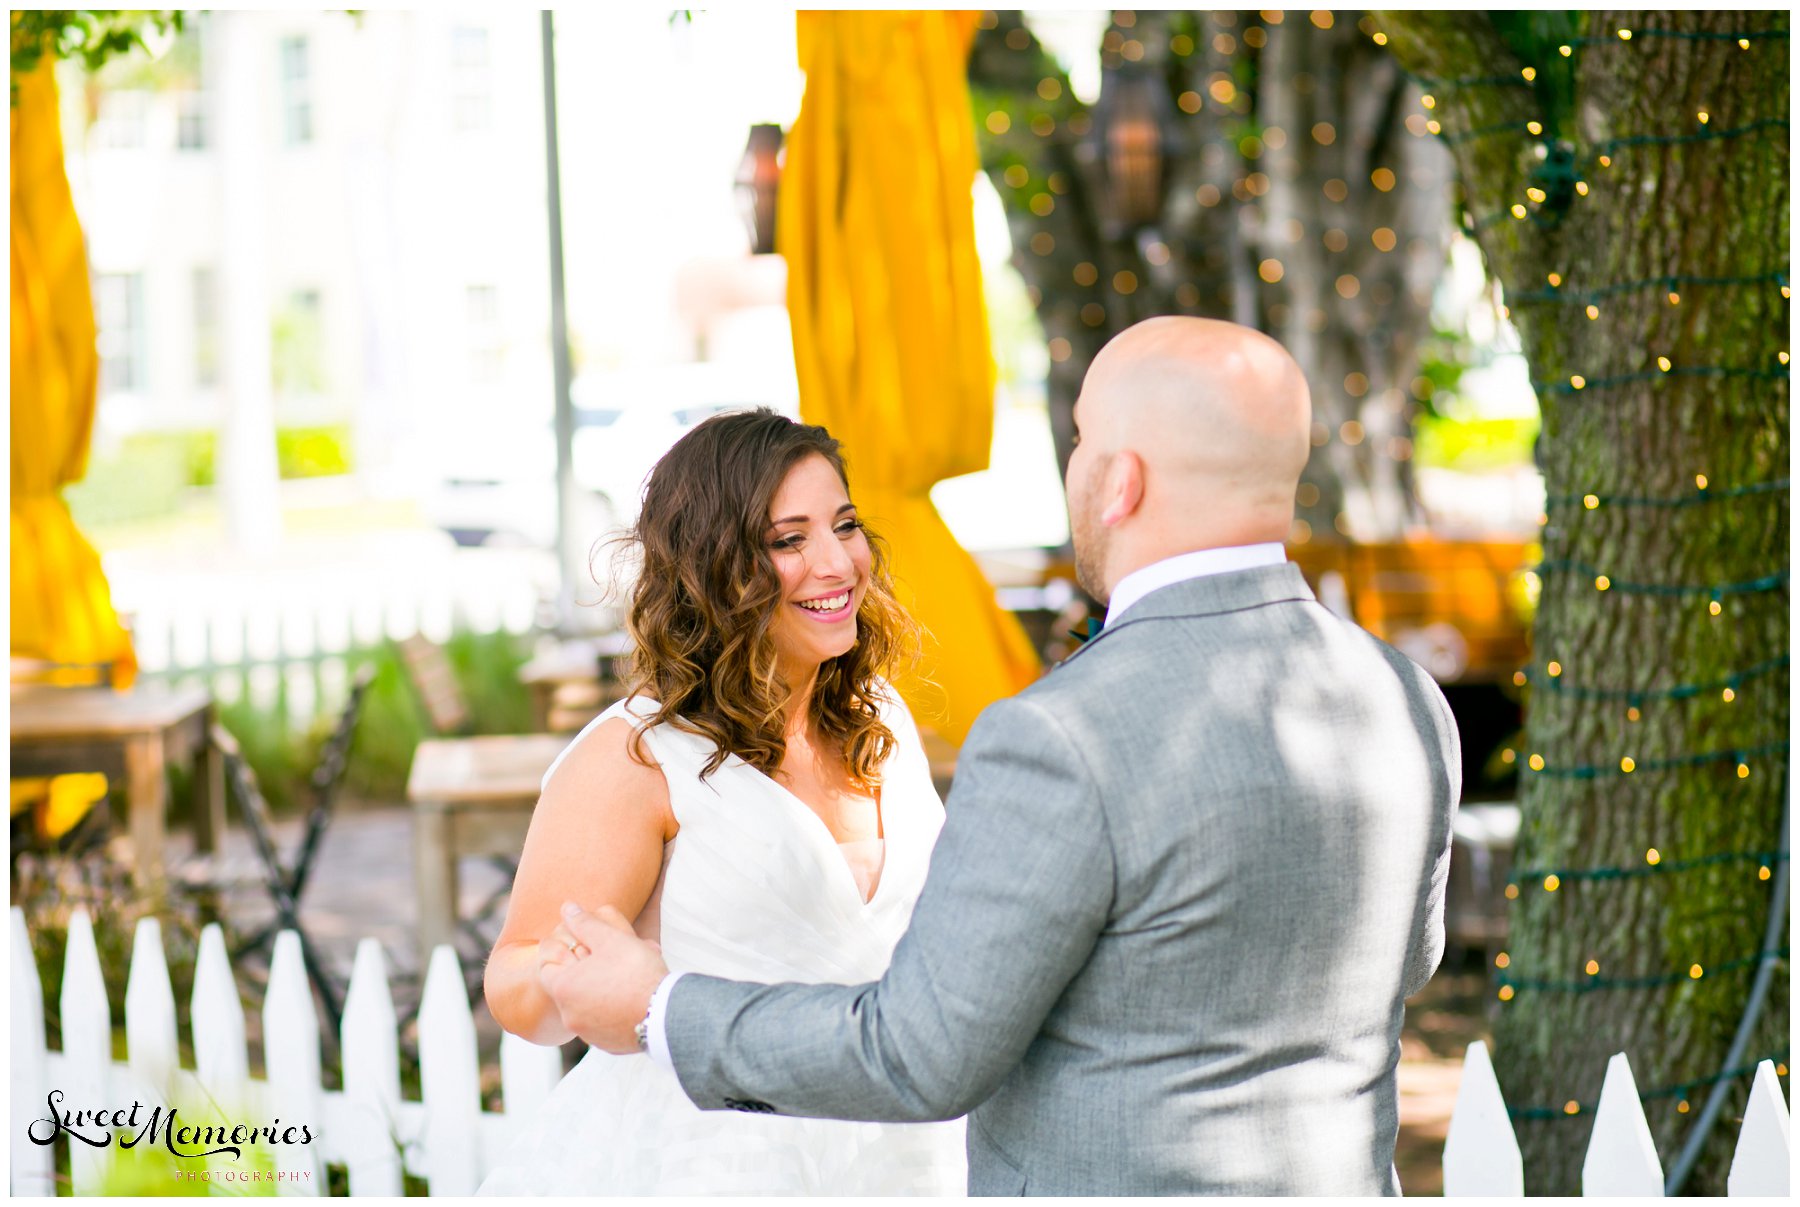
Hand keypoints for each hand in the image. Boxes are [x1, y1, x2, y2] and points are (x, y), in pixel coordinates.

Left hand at [537, 901, 669, 1053]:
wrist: (667, 1013)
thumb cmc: (635, 972)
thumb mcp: (610, 939)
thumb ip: (585, 922)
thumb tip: (567, 908)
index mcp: (563, 988)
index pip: (546, 966)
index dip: (562, 951)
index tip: (581, 944)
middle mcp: (569, 1015)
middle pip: (569, 986)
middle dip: (585, 969)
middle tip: (609, 957)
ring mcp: (588, 1034)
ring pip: (587, 1005)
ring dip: (599, 990)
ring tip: (626, 976)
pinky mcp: (608, 1045)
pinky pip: (603, 1023)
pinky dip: (612, 1010)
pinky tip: (632, 998)